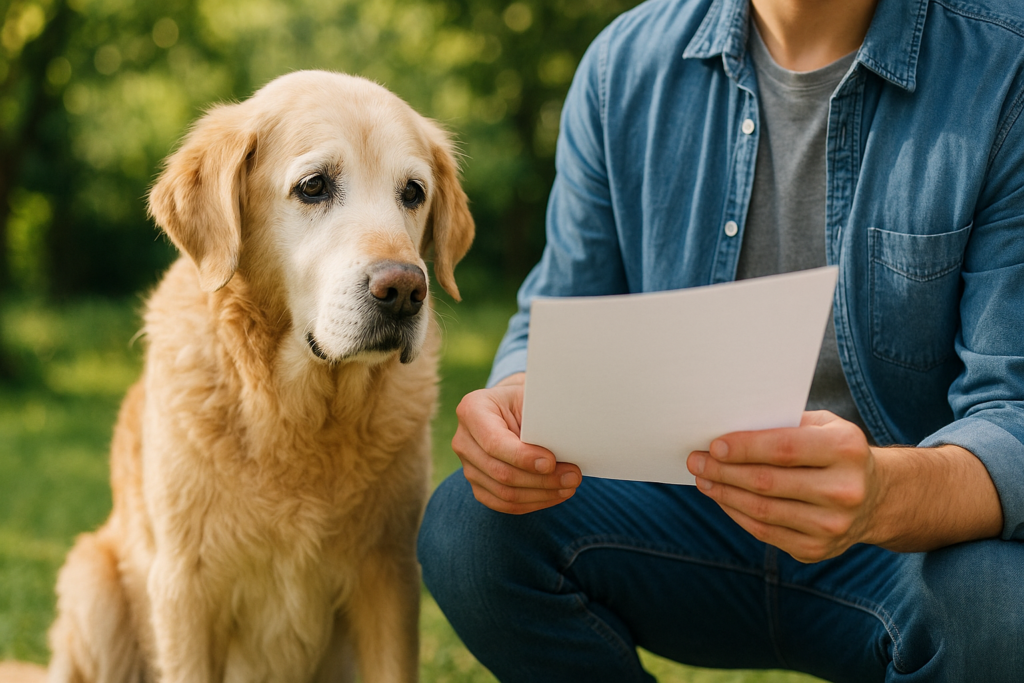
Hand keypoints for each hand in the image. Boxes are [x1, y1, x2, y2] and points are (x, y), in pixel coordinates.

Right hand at [453, 374, 581, 513]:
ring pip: (504, 493)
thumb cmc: (524, 401)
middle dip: (541, 479)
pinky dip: (533, 503)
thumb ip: (541, 414)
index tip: (552, 462)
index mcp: (472, 410)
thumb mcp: (531, 397)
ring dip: (541, 494)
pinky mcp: (478, 486)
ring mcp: (467, 466)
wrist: (510, 410)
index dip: (523, 457)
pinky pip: (504, 504)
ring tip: (569, 486)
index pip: (494, 442)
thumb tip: (568, 437)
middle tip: (573, 477)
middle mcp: (463, 440)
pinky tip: (554, 495)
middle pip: (500, 472)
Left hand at [686, 411, 878, 562]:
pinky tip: (722, 497)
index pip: (784, 449)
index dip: (744, 448)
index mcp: (846, 451)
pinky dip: (736, 513)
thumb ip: (784, 424)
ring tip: (704, 478)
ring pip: (761, 510)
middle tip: (696, 461)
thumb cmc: (836, 451)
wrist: (876, 498)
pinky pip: (764, 532)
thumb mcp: (824, 426)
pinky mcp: (817, 550)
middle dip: (724, 471)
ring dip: (724, 493)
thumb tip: (730, 429)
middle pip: (767, 482)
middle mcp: (844, 491)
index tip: (714, 446)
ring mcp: (832, 526)